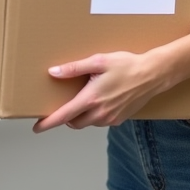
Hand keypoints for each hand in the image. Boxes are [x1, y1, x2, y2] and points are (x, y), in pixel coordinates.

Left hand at [31, 50, 165, 133]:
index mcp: (91, 99)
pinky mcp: (119, 120)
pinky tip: (100, 99)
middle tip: (63, 103)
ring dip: (81, 115)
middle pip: (73, 122)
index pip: (63, 116)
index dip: (48, 123)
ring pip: (87, 123)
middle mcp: (100, 113)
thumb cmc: (126, 65)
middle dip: (65, 117)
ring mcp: (110, 119)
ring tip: (85, 96)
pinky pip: (100, 121)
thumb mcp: (98, 61)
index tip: (37, 128)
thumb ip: (73, 68)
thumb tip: (54, 72)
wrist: (152, 74)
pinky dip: (94, 114)